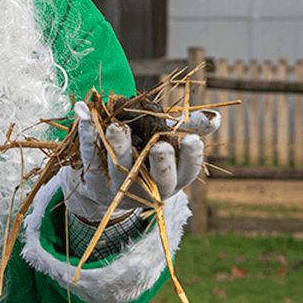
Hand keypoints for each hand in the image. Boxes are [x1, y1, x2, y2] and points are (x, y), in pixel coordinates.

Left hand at [63, 102, 219, 224]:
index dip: (191, 158)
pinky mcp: (92, 177)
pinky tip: (85, 115)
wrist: (106, 186)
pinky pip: (89, 155)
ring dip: (118, 146)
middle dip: (160, 162)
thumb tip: (217, 118)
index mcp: (173, 179)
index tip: (193, 140)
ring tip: (117, 127)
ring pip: (120, 168)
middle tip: (160, 146)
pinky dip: (87, 134)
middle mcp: (149, 187)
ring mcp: (119, 185)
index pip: (187, 172)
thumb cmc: (148, 157)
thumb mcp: (171, 142)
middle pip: (156, 178)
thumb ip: (192, 129)